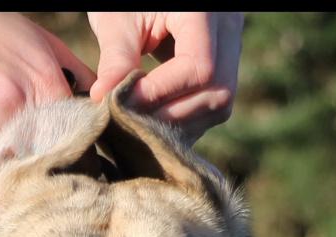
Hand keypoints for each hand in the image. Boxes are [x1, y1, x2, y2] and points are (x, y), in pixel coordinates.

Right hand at [0, 12, 95, 172]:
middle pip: (29, 158)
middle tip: (24, 172)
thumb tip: (101, 104)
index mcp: (41, 80)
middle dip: (27, 165)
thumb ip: (73, 74)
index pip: (66, 140)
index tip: (61, 171)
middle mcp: (7, 98)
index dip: (63, 158)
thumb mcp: (38, 40)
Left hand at [88, 12, 243, 143]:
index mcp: (205, 10)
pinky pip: (212, 106)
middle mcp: (229, 29)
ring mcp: (232, 49)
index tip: (123, 105)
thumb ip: (115, 59)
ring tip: (139, 125)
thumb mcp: (117, 18)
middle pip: (217, 92)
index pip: (199, 68)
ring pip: (219, 105)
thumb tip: (103, 99)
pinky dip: (183, 120)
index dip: (161, 93)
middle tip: (129, 122)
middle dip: (171, 115)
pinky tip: (153, 122)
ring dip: (178, 123)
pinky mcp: (224, 67)